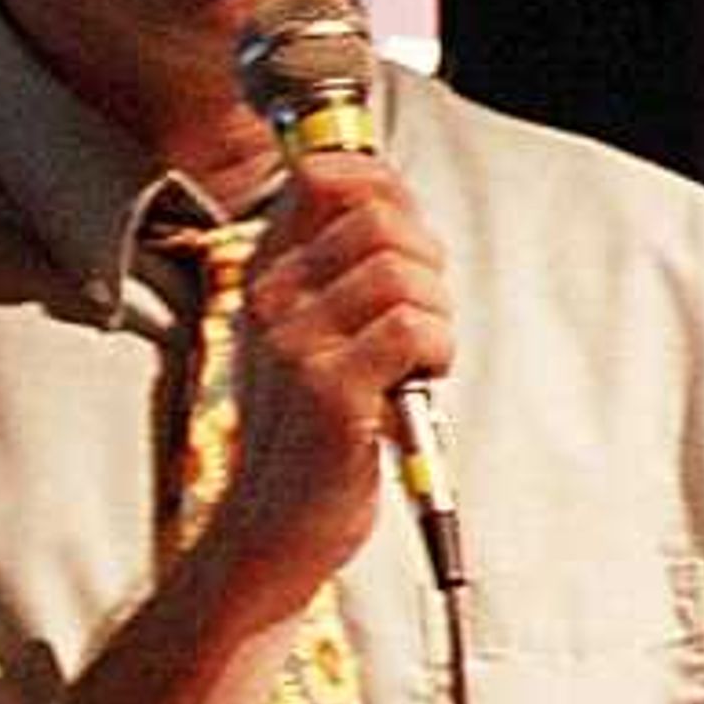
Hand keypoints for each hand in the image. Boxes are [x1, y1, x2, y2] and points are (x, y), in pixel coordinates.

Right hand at [214, 149, 453, 600]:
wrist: (274, 526)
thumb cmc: (307, 433)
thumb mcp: (306, 337)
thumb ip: (340, 273)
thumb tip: (395, 208)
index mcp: (266, 275)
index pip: (326, 178)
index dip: (387, 188)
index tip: (412, 235)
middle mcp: (272, 300)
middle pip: (378, 218)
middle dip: (428, 260)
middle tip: (426, 316)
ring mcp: (298, 345)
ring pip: (402, 273)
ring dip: (437, 313)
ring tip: (421, 360)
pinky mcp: (332, 392)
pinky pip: (412, 329)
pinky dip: (438, 350)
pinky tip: (421, 382)